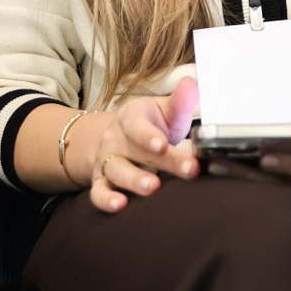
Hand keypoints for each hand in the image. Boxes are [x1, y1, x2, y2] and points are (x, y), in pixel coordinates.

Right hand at [88, 78, 200, 212]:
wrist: (121, 139)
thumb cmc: (152, 126)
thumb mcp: (166, 112)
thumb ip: (180, 102)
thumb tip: (192, 84)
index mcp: (131, 117)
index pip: (137, 124)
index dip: (148, 135)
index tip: (163, 144)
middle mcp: (115, 138)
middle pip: (136, 151)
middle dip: (163, 162)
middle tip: (187, 169)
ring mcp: (107, 161)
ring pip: (116, 171)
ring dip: (133, 180)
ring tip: (152, 187)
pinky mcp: (101, 182)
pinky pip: (98, 193)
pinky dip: (106, 200)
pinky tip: (119, 206)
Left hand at [227, 107, 290, 224]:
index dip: (290, 165)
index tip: (265, 156)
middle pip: (281, 190)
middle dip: (248, 177)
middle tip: (218, 163)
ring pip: (270, 204)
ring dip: (240, 189)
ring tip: (212, 171)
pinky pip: (269, 212)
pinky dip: (244, 201)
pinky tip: (220, 188)